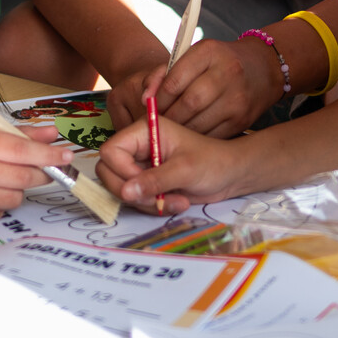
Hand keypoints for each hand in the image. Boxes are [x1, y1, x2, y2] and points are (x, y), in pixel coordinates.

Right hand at [0, 123, 69, 221]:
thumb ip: (19, 134)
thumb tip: (53, 136)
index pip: (21, 149)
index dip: (48, 154)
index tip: (66, 155)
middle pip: (22, 177)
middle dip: (41, 174)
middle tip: (46, 169)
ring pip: (14, 197)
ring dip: (19, 190)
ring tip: (5, 178)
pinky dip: (2, 203)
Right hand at [95, 115, 242, 214]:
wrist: (229, 174)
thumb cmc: (211, 162)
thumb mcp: (184, 169)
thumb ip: (154, 180)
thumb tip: (126, 192)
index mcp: (143, 131)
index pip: (110, 150)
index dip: (121, 171)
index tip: (145, 183)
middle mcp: (137, 146)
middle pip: (108, 171)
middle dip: (131, 191)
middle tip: (159, 199)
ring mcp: (140, 165)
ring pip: (121, 189)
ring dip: (146, 202)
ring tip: (175, 202)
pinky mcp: (145, 181)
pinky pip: (134, 198)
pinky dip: (151, 206)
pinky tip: (175, 203)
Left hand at [109, 38, 281, 137]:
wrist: (263, 68)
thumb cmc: (218, 62)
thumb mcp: (194, 56)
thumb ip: (165, 73)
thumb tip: (145, 99)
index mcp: (209, 52)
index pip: (175, 80)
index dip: (157, 98)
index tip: (148, 106)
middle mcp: (227, 73)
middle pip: (188, 103)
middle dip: (167, 117)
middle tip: (155, 124)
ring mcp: (237, 98)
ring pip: (199, 123)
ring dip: (179, 131)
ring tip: (168, 132)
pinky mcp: (242, 120)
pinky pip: (212, 135)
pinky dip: (195, 139)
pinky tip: (187, 138)